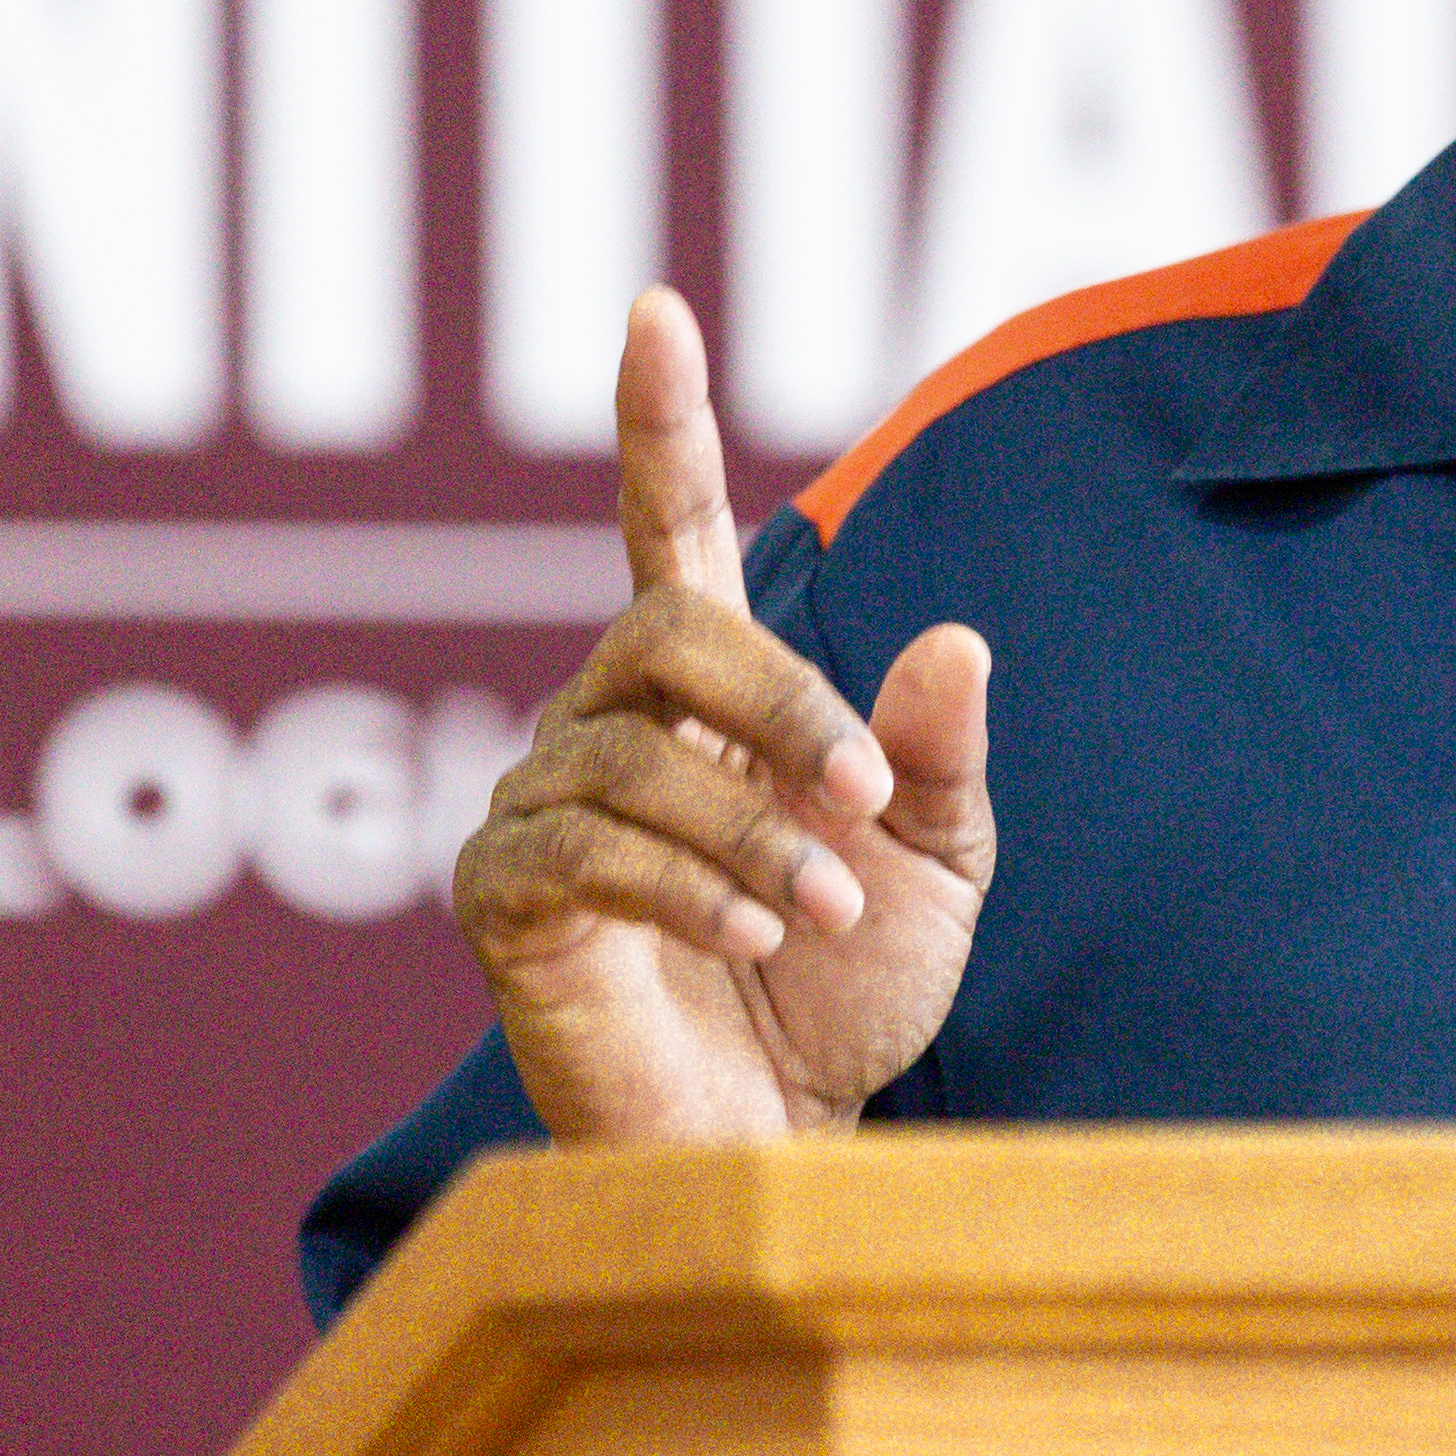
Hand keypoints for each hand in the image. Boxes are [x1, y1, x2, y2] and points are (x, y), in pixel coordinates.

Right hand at [450, 289, 994, 1143]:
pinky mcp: (504, 905)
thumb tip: (951, 636)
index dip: (658, 425)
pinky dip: (688, 888)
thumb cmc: (850, 996)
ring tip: (830, 911)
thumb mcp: (935, 863)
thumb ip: (935, 751)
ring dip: (752, 830)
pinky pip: (578, 854)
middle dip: (780, 699)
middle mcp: (603, 724)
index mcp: (704, 695)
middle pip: (661, 626)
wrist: (796, 1147)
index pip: (666, 531)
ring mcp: (538, 809)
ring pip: (628, 753)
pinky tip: (759, 935)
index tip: (657, 309)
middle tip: (865, 796)